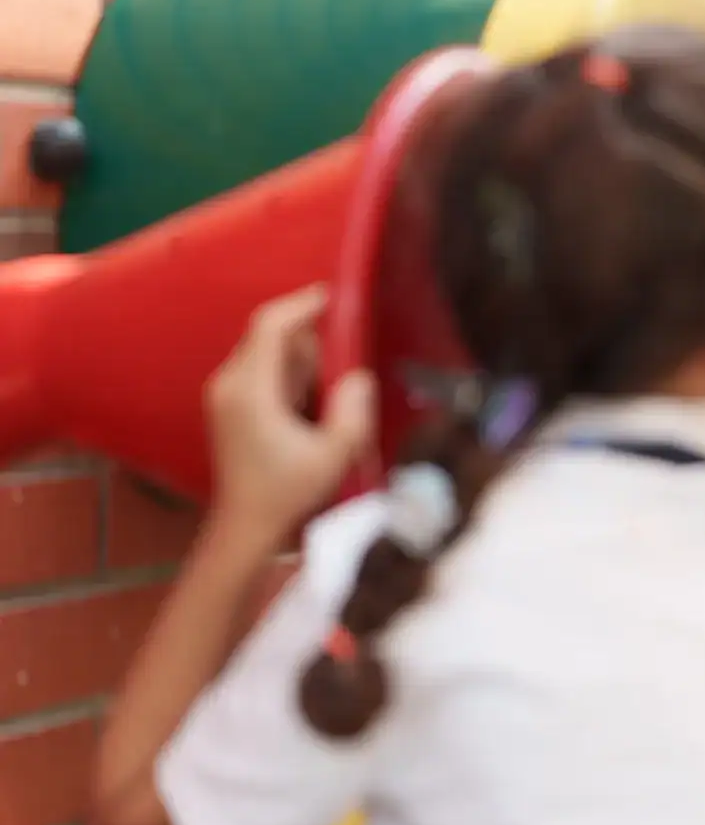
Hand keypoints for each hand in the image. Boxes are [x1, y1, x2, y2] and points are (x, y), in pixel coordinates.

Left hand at [205, 285, 374, 539]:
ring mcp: (225, 393)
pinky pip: (263, 369)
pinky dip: (290, 373)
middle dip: (310, 338)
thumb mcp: (333, 455)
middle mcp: (230, 382)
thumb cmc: (288, 492)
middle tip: (345, 364)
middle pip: (269, 334)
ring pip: (268, 351)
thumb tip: (358, 376)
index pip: (270, 325)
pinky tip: (311, 403)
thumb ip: (352, 412)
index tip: (338, 297)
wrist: (247, 526)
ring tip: (329, 393)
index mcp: (250, 389)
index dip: (303, 304)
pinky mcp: (230, 404)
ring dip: (302, 358)